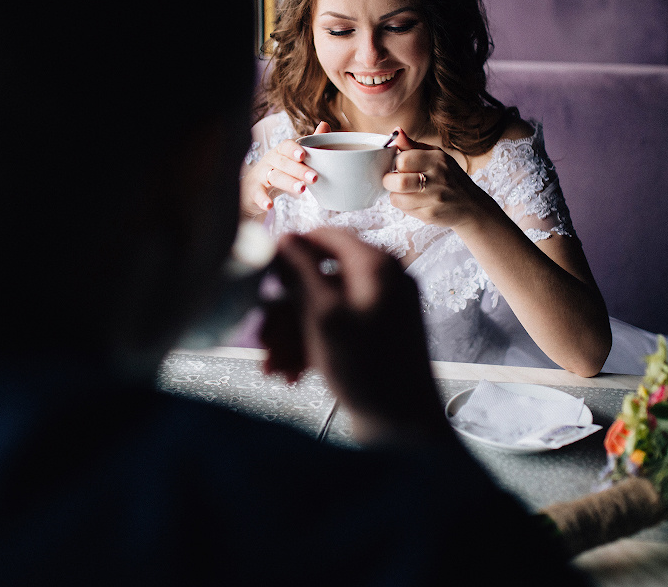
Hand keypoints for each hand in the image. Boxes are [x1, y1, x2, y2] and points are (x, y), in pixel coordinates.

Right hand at [240, 121, 330, 217]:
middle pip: (284, 163)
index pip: (286, 146)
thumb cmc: (278, 171)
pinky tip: (269, 205)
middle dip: (300, 170)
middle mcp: (270, 161)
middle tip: (314, 177)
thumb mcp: (292, 158)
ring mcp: (261, 175)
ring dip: (288, 183)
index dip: (294, 149)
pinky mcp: (254, 191)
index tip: (304, 155)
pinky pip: (258, 194)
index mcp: (281, 152)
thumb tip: (325, 125)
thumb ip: (309, 144)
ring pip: (275, 177)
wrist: (252, 189)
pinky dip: (263, 199)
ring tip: (301, 190)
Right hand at [258, 228, 450, 444]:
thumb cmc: (370, 371)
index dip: (290, 252)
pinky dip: (310, 347)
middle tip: (262, 336)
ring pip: (322, 308)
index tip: (263, 273)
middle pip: (319, 278)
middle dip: (285, 309)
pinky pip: (335, 329)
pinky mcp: (375, 337)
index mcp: (377, 265)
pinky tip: (291, 374)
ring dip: (292, 335)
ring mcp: (381, 311)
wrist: (405, 430)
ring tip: (273, 366)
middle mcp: (383, 282)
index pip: (326, 236)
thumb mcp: (326, 316)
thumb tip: (286, 237)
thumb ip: (304, 271)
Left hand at [382, 128, 493, 229]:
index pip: (403, 159)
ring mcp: (435, 199)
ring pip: (397, 199)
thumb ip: (412, 145)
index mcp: (438, 160)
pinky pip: (405, 210)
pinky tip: (414, 201)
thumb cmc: (450, 177)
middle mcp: (438, 179)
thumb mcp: (436, 156)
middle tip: (392, 180)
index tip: (398, 166)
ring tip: (404, 192)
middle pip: (399, 181)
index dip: (395, 163)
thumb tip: (395, 132)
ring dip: (395, 195)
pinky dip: (404, 206)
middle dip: (388, 181)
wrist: (472, 205)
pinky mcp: (430, 215)